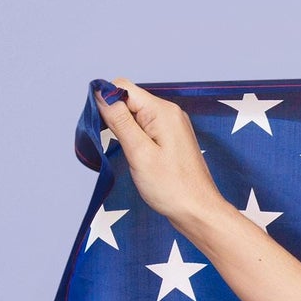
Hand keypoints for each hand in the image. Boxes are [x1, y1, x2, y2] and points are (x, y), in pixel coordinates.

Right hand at [91, 79, 227, 228]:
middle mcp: (169, 113)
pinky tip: (140, 159)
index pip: (122, 87)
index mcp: (163, 111)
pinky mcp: (170, 140)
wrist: (199, 213)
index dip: (107, 102)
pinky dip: (135, 140)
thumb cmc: (173, 188)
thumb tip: (101, 92)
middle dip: (116, 119)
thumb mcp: (139, 152)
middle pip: (128, 100)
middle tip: (124, 147)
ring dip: (125, 132)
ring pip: (134, 116)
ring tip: (135, 156)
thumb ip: (119, 119)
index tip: (106, 128)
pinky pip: (144, 129)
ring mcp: (171, 127)